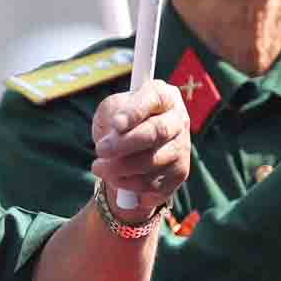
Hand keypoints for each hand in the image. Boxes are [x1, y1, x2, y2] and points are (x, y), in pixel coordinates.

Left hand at [89, 81, 190, 219]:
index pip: (154, 99)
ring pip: (152, 162)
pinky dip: (128, 184)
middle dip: (125, 144)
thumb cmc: (120, 123)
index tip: (115, 125)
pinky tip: (115, 178)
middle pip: (157, 132)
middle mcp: (178, 120)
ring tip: (98, 167)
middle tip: (101, 150)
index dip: (135, 113)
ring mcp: (182, 148)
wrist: (129, 152)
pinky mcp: (179, 174)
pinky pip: (153, 184)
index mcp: (163, 96)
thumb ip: (111, 114)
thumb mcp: (110, 110)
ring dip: (120, 168)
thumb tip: (116, 133)